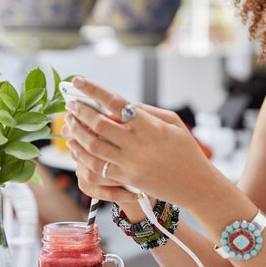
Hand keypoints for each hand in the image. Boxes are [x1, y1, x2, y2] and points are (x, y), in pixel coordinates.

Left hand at [62, 77, 215, 207]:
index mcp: (151, 127)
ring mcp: (130, 164)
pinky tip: (75, 145)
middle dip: (81, 111)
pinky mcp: (125, 179)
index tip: (79, 81)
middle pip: (99, 124)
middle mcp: (138, 145)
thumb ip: (147, 111)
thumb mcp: (174, 123)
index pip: (117, 103)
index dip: (95, 90)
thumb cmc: (187, 150)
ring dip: (76, 131)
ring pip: (92, 146)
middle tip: (71, 103)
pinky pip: (95, 166)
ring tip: (70, 121)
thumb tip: (120, 105)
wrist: (195, 185)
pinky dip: (81, 153)